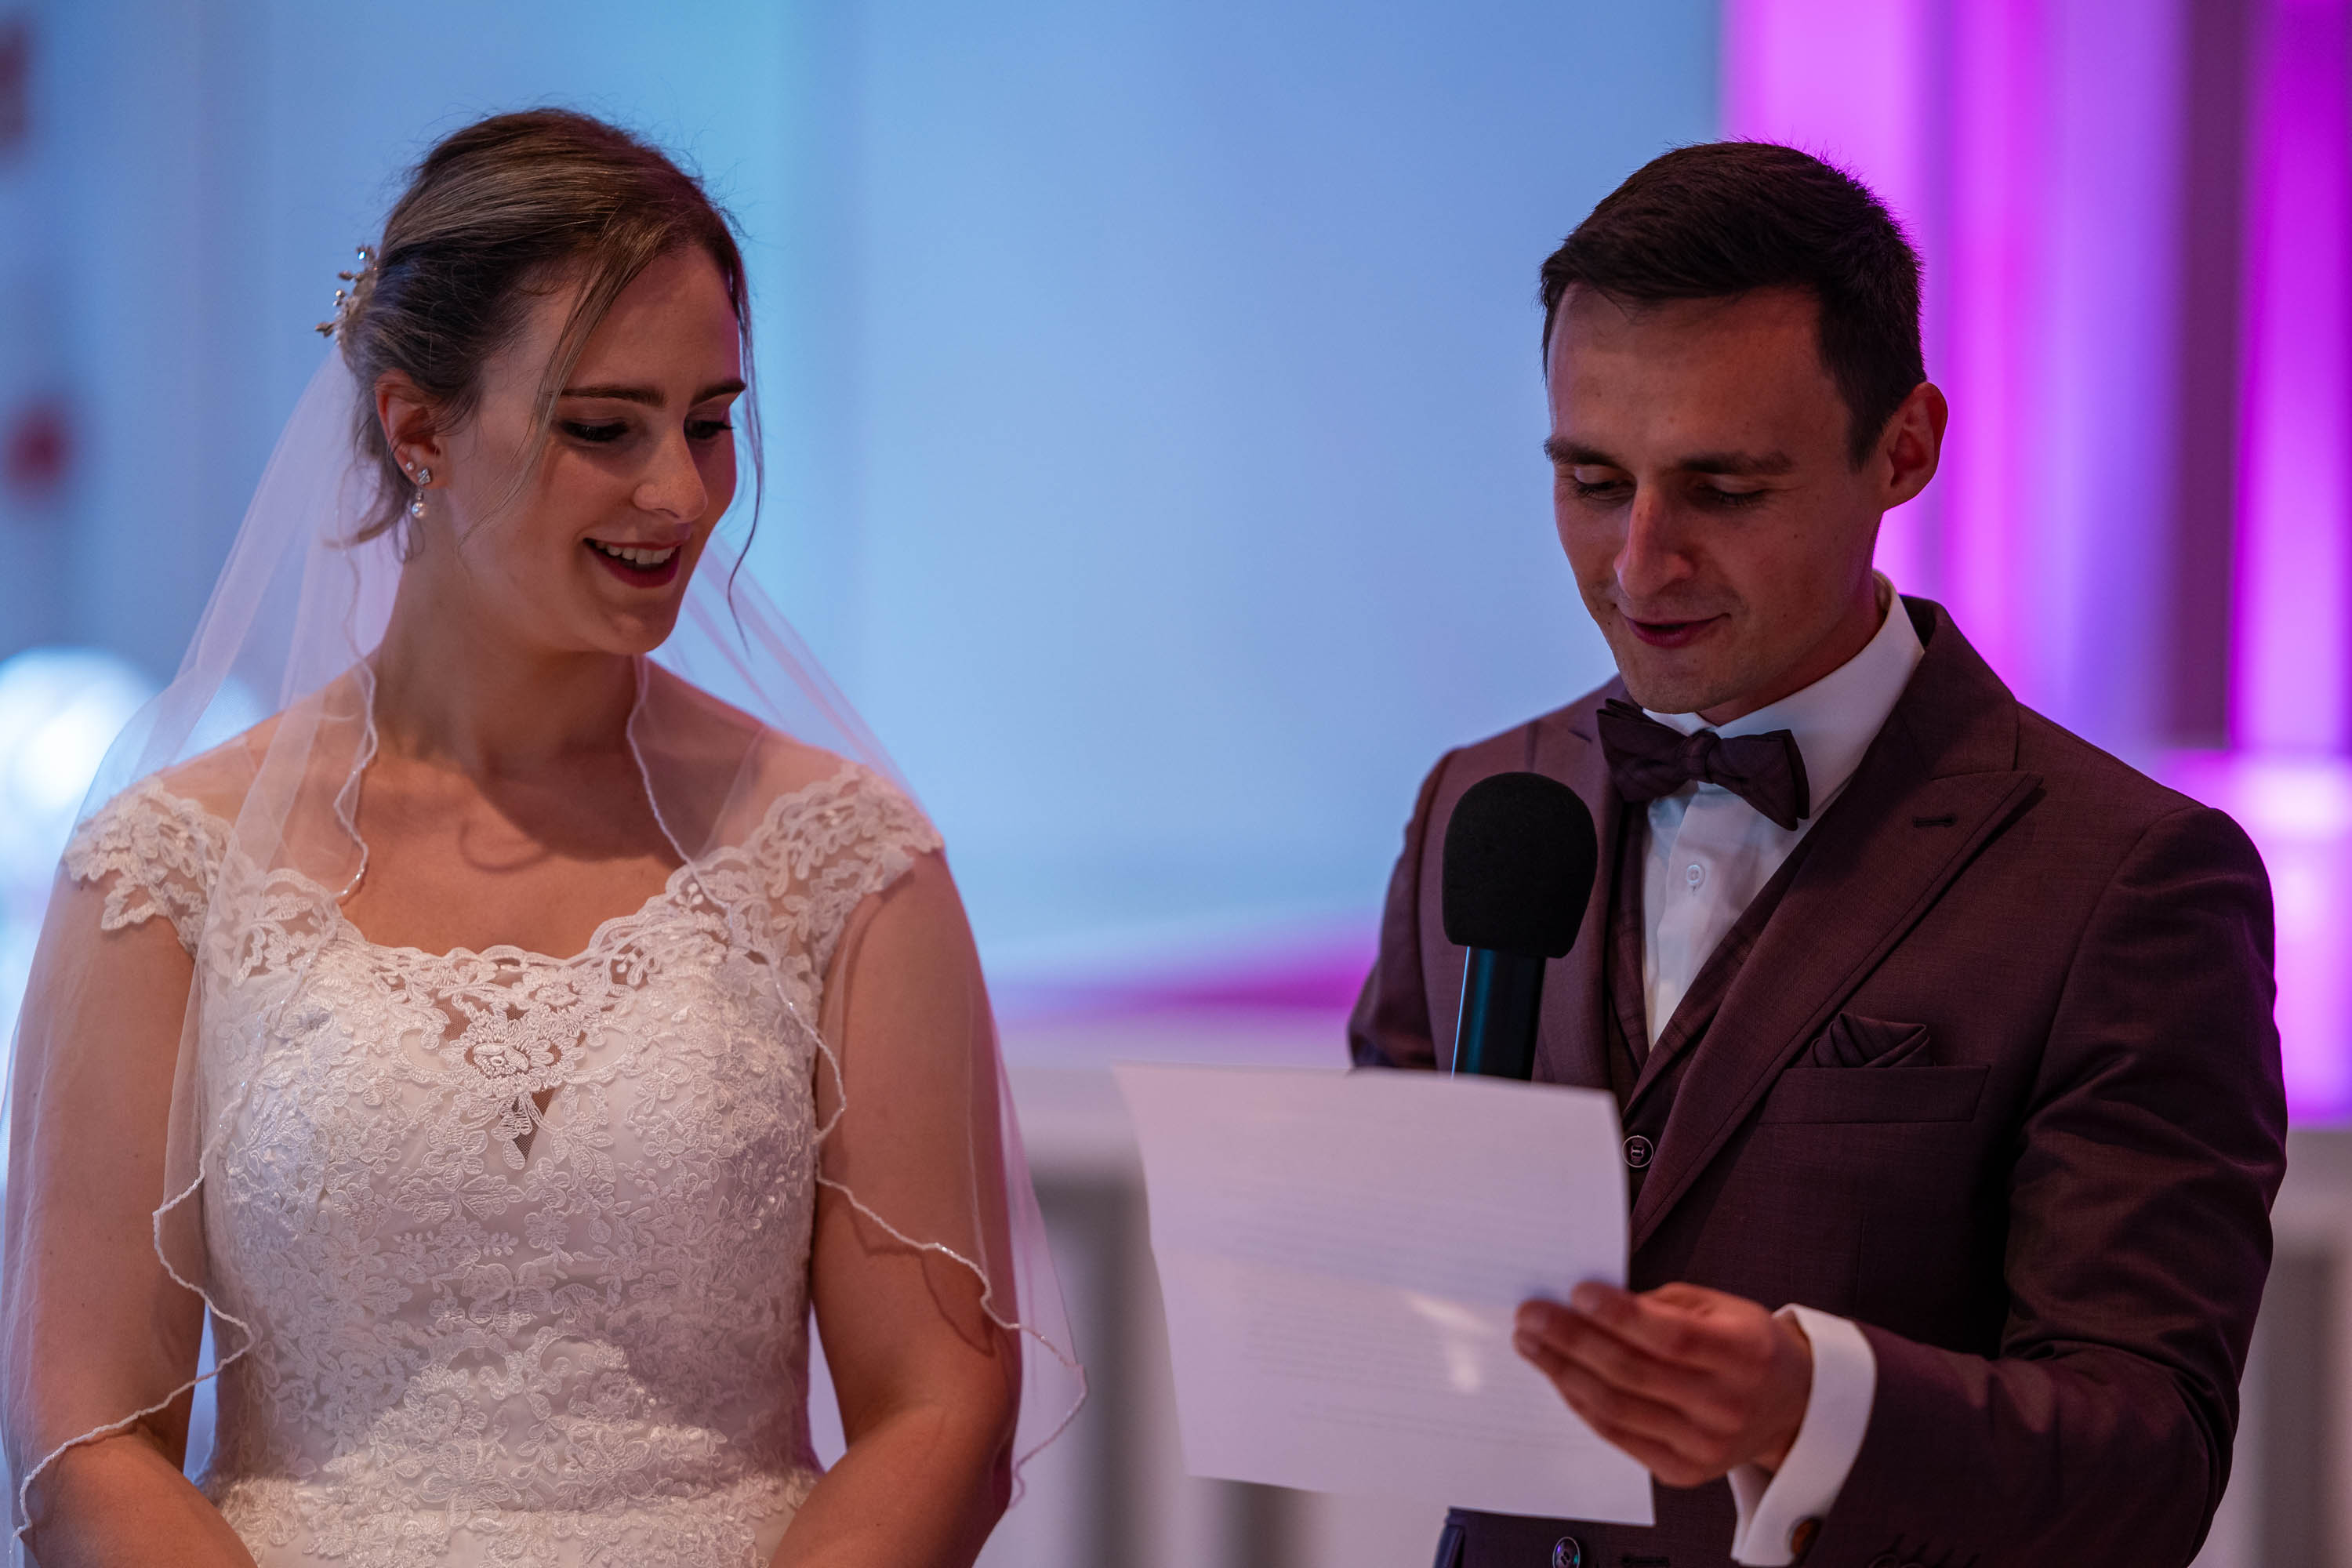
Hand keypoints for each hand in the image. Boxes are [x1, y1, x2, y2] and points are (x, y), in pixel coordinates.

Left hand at [1513, 1281, 1812, 1486]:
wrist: (1790, 1408)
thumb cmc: (1745, 1345)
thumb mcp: (1720, 1308)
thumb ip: (1662, 1306)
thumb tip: (1591, 1305)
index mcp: (1743, 1355)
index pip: (1672, 1337)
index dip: (1620, 1315)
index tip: (1576, 1292)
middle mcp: (1726, 1405)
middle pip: (1633, 1373)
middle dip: (1572, 1340)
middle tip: (1530, 1315)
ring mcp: (1704, 1446)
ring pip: (1617, 1407)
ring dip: (1563, 1372)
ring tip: (1531, 1343)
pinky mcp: (1684, 1471)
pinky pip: (1618, 1436)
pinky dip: (1582, 1404)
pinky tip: (1559, 1377)